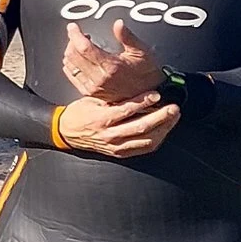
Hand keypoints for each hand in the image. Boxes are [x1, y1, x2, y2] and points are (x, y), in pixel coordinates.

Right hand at [55, 89, 181, 157]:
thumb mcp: (92, 100)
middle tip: (173, 107)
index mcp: (101, 119)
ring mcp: (116, 146)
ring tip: (173, 117)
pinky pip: (143, 148)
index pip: (126, 110)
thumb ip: (111, 97)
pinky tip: (164, 130)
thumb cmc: (80, 113)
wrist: (67, 133)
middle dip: (161, 117)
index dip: (143, 102)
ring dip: (163, 128)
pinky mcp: (120, 153)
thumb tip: (134, 88)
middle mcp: (110, 135)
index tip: (156, 94)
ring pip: (146, 140)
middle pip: (141, 127)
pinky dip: (156, 139)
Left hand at [65, 17, 163, 100]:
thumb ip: (127, 36)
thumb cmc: (148, 73)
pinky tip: (79, 59)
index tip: (73, 27)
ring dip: (71, 53)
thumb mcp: (141, 51)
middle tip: (79, 35)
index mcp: (111, 66)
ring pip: (69, 66)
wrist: (151, 93)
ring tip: (81, 46)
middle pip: (72, 56)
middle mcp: (99, 78)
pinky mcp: (90, 93)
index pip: (84, 47)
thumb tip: (118, 23)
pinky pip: (71, 77)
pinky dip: (71, 65)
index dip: (75, 34)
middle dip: (72, 41)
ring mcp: (93, 87)